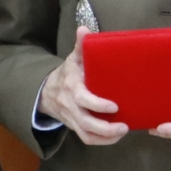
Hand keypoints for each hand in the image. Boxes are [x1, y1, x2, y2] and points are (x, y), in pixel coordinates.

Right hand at [36, 26, 125, 145]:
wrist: (46, 92)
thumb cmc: (68, 73)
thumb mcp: (73, 58)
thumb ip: (80, 46)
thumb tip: (84, 29)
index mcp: (72, 87)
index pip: (82, 99)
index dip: (97, 105)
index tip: (115, 106)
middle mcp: (70, 105)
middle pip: (85, 122)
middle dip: (105, 127)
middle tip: (124, 126)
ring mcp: (72, 118)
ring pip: (85, 134)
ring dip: (105, 137)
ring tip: (123, 132)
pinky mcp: (74, 126)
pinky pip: (86, 138)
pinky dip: (101, 141)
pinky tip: (115, 137)